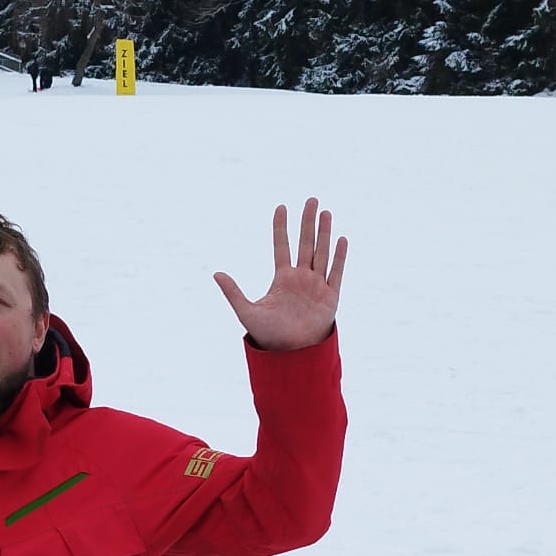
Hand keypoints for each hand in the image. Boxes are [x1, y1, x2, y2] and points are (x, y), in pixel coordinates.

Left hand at [214, 198, 347, 350]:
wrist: (291, 355)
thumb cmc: (269, 336)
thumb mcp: (247, 312)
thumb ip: (233, 292)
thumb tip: (215, 273)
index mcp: (282, 279)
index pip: (281, 246)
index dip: (281, 227)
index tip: (281, 206)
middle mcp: (301, 278)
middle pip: (305, 244)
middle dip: (308, 222)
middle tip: (311, 200)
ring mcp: (316, 286)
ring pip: (321, 253)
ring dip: (323, 233)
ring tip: (325, 212)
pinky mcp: (330, 298)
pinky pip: (335, 273)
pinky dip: (339, 257)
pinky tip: (340, 239)